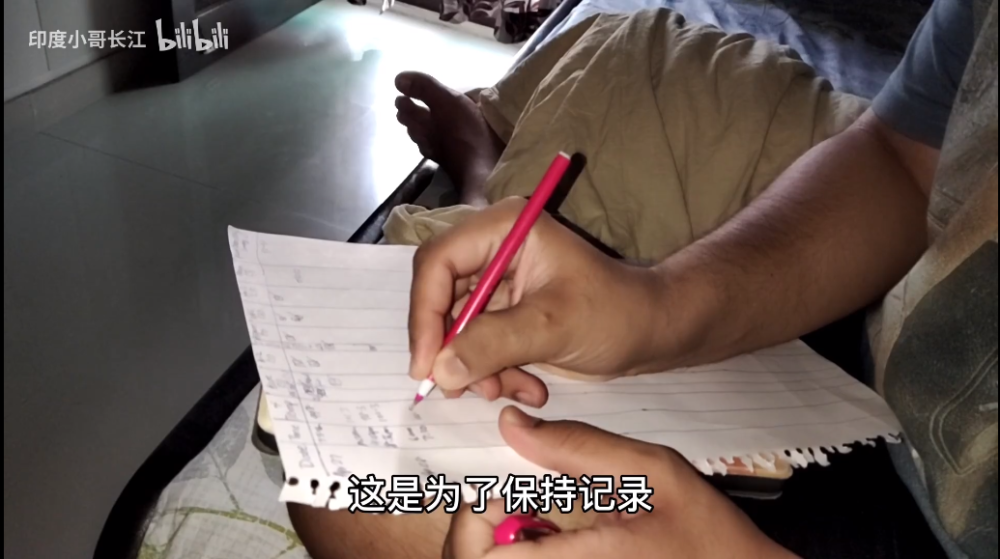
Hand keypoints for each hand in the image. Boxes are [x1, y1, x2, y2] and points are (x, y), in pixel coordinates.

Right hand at [409, 198, 681, 404]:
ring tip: (506, 390)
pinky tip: (526, 388)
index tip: (427, 363)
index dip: (425, 312)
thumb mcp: (553, 326)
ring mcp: (496, 283)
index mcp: (504, 229)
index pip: (439, 261)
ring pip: (454, 328)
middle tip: (457, 388)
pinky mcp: (503, 314)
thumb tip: (440, 369)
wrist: (650, 332)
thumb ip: (493, 344)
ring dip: (474, 367)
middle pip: (438, 295)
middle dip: (450, 346)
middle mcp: (492, 250)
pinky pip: (475, 345)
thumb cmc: (615, 312)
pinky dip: (492, 373)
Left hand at [443, 407, 793, 558]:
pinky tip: (541, 530)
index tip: (488, 490)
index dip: (471, 521)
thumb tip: (513, 425)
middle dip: (476, 530)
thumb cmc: (708, 535)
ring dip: (494, 541)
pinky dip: (518, 550)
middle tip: (499, 497)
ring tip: (524, 512)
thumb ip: (580, 447)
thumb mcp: (653, 472)